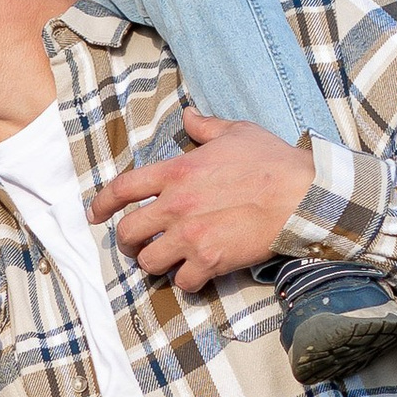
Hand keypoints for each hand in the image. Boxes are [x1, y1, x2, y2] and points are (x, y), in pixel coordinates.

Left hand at [88, 109, 311, 288]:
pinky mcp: (211, 261)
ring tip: (166, 260)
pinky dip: (186, 281)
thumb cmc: (272, 161)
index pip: (123, 188)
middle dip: (127, 242)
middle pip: (128, 232)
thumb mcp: (236, 132)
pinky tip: (195, 274)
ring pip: (149, 262)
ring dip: (155, 263)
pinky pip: (182, 282)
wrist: (301, 195)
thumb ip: (205, 127)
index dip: (102, 204)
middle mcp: (176, 206)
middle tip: (137, 244)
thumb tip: (189, 114)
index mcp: (177, 172)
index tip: (96, 215)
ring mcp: (191, 236)